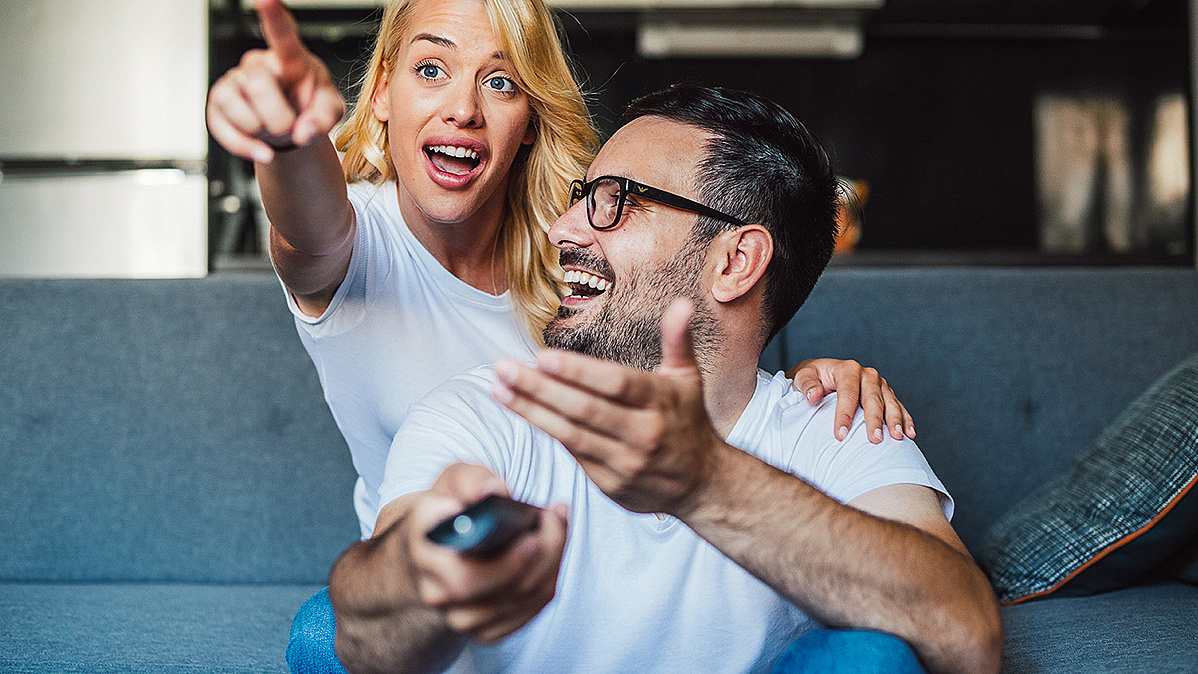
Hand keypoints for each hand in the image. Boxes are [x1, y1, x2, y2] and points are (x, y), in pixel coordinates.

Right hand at [205, 0, 344, 163]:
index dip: (274, 16)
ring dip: (258, 129)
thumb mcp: (329, 111)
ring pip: (233, 103)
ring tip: (273, 133)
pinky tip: (262, 151)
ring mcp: (234, 82)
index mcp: (290, 58)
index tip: (266, 0)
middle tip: (289, 128)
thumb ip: (325, 118)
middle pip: (257, 83)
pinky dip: (242, 146)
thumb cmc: (310, 108)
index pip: (283, 34)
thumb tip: (304, 131)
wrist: (291, 129)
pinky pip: (219, 125)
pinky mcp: (217, 104)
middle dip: (277, 116)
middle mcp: (258, 65)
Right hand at [403, 463, 567, 642]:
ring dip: (552, 559)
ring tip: (554, 526)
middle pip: (502, 586)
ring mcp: (458, 616)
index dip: (507, 560)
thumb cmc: (449, 509)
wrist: (434, 548)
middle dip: (544, 551)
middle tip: (553, 518)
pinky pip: (530, 610)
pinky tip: (549, 552)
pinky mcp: (483, 630)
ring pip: (523, 596)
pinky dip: (549, 578)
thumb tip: (495, 491)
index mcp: (424, 547)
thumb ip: (473, 479)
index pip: (463, 569)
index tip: (533, 533)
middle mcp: (435, 589)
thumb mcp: (453, 480)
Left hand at [492, 299, 724, 516]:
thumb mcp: (688, 379)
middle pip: (584, 409)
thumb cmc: (688, 421)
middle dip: (539, 388)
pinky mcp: (611, 485)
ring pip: (571, 434)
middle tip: (504, 368)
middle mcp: (644, 433)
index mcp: (661, 402)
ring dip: (531, 411)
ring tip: (499, 389)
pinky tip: (522, 410)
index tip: (542, 357)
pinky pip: (573, 453)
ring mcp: (626, 463)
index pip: (615, 383)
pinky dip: (546, 431)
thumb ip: (678, 340)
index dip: (577, 371)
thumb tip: (682, 303)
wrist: (703, 484)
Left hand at [788, 358, 914, 443]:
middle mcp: (866, 374)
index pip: (847, 393)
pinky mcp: (886, 394)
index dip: (844, 414)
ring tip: (898, 437)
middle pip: (872, 398)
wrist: (820, 376)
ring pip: (890, 402)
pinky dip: (905, 419)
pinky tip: (910, 434)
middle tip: (874, 440)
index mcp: (847, 369)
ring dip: (895, 420)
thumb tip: (815, 396)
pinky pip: (898, 406)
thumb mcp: (801, 377)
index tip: (840, 435)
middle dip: (874, 420)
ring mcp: (878, 384)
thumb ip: (806, 384)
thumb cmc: (810, 379)